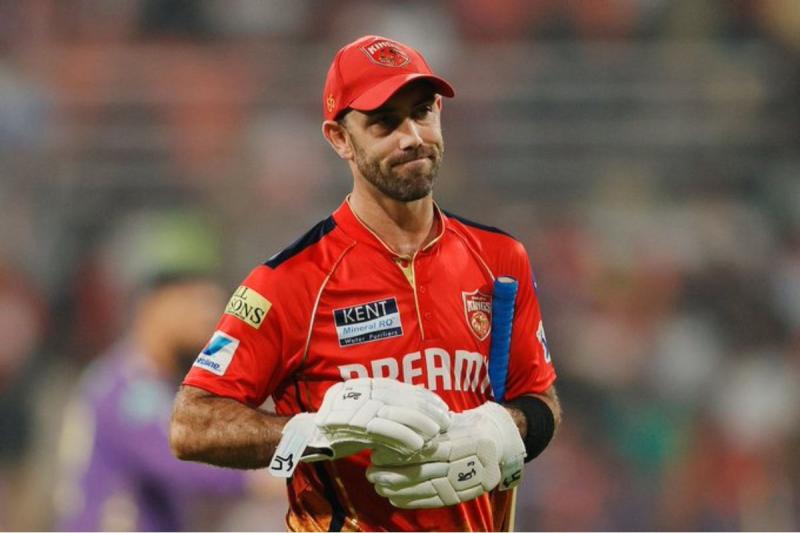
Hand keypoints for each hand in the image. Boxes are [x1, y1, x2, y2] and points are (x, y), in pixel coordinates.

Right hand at [269, 378, 450, 476]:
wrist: (307, 438)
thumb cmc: (340, 429)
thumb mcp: (366, 411)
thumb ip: (387, 405)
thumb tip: (418, 398)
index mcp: (364, 384)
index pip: (400, 387)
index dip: (423, 396)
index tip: (441, 405)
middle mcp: (358, 390)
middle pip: (400, 397)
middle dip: (425, 410)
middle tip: (445, 420)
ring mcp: (353, 405)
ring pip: (394, 412)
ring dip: (418, 424)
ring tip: (435, 434)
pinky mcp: (350, 423)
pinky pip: (382, 429)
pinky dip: (401, 437)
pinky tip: (416, 445)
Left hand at [366, 402, 524, 508]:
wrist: (496, 441)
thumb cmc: (466, 426)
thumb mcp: (449, 420)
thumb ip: (426, 428)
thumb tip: (392, 431)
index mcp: (464, 441)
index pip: (425, 451)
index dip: (399, 455)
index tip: (377, 455)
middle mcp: (466, 463)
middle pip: (424, 472)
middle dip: (394, 475)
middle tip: (371, 474)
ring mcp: (466, 482)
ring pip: (428, 488)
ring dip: (400, 490)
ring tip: (379, 486)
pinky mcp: (463, 494)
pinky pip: (435, 501)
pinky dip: (413, 501)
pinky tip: (395, 499)